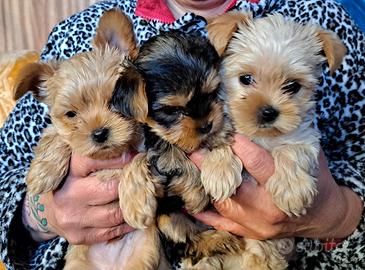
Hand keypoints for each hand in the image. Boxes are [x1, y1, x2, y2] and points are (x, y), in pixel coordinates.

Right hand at [22, 154, 134, 243]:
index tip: (135, 156)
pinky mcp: (79, 236)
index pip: (92, 160)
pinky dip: (127, 224)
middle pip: (109, 189)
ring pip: (114, 214)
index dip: (118, 158)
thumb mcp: (73, 165)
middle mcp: (68, 196)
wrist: (44, 212)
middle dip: (129, 183)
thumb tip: (129, 150)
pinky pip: (111, 231)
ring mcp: (73, 219)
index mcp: (68, 173)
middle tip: (142, 178)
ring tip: (142, 197)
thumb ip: (95, 157)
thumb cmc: (67, 182)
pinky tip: (133, 215)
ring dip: (131, 205)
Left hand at [190, 134, 362, 239]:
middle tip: (197, 148)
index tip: (225, 132)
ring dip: (207, 184)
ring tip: (194, 165)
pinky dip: (206, 214)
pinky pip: (223, 224)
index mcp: (285, 188)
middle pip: (233, 187)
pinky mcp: (251, 232)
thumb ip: (288, 142)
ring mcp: (257, 224)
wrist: (324, 216)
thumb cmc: (316, 182)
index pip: (256, 163)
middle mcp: (268, 210)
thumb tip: (263, 120)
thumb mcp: (310, 158)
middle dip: (213, 166)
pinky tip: (190, 204)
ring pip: (224, 204)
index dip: (239, 146)